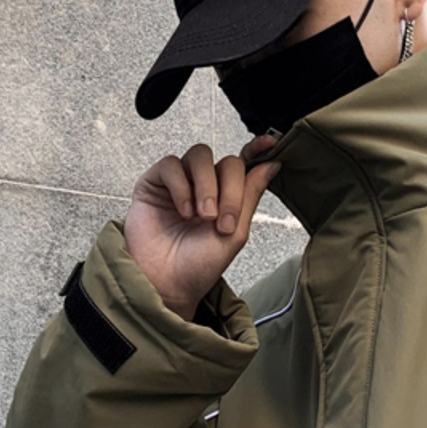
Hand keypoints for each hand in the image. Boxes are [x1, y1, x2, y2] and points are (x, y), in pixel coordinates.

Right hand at [124, 134, 281, 320]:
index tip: (269, 143)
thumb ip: (251, 195)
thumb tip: (272, 163)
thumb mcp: (235, 233)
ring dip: (206, 185)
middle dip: (229, 190)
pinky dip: (181, 186)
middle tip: (221, 221)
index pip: (243, 164)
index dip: (256, 149)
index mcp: (227, 196)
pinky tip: (183, 211)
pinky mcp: (154, 183)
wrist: (166, 283)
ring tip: (202, 215)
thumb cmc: (198, 266)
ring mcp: (180, 182)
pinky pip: (171, 165)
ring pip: (200, 156)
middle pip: (226, 162)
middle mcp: (204, 186)